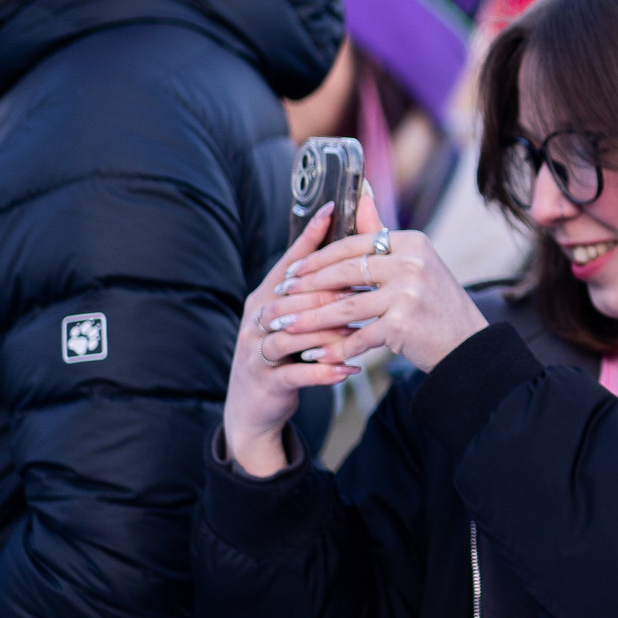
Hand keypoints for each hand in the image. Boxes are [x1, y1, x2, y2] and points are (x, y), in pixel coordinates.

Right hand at [225, 205, 360, 478]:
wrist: (254, 408)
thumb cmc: (285, 354)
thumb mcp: (298, 317)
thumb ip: (320, 286)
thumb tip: (350, 248)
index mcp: (266, 297)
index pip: (290, 262)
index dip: (309, 236)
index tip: (333, 208)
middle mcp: (257, 319)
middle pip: (292, 298)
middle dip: (327, 292)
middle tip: (363, 287)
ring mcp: (257, 351)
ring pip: (291, 335)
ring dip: (327, 331)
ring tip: (359, 329)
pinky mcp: (265, 381)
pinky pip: (296, 374)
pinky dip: (324, 371)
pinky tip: (350, 368)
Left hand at [270, 184, 487, 376]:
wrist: (466, 343)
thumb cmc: (435, 302)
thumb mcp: (414, 261)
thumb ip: (381, 231)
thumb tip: (361, 191)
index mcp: (412, 243)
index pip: (352, 245)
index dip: (316, 260)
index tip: (291, 273)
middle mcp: (412, 264)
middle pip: (343, 273)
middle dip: (305, 289)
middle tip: (278, 301)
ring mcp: (408, 295)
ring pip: (345, 307)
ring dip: (310, 320)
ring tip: (285, 328)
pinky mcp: (403, 325)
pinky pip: (358, 337)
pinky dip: (334, 348)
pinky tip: (315, 354)